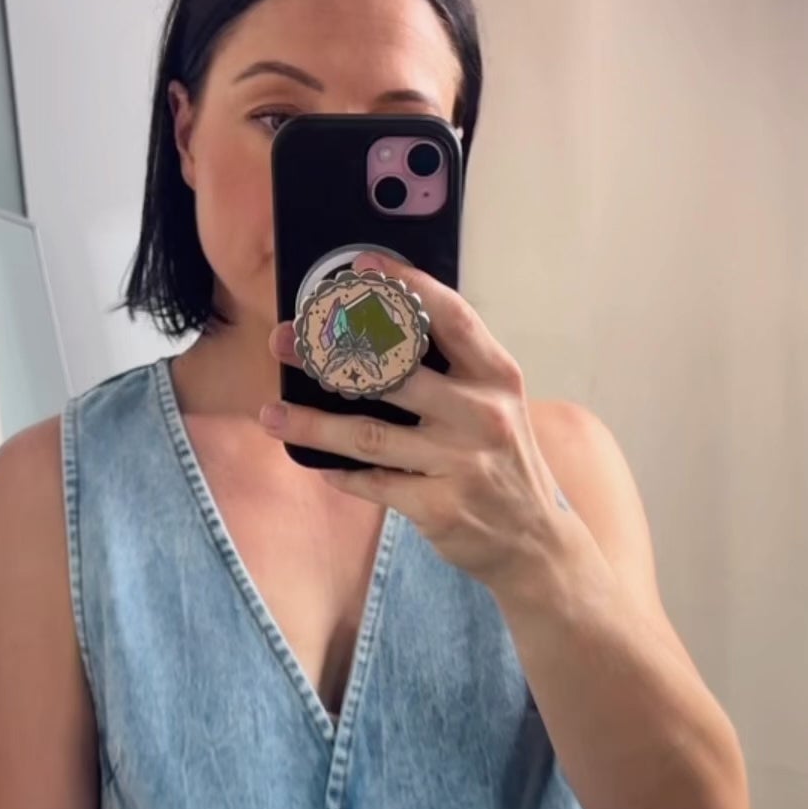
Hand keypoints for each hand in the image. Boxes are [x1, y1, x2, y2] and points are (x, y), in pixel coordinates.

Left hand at [263, 252, 564, 597]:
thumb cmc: (504, 461)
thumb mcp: (497, 404)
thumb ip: (453, 369)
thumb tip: (378, 331)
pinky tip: (317, 464)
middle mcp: (480, 413)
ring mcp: (460, 462)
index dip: (404, 287)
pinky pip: (374, 483)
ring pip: (368, 434)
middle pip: (393, 371)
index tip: (360, 268)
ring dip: (312, 423)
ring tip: (271, 414)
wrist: (535, 540)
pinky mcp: (439, 507)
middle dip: (327, 353)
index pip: (450, 317)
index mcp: (496, 376)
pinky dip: (341, 473)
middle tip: (281, 341)